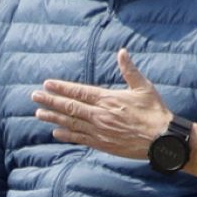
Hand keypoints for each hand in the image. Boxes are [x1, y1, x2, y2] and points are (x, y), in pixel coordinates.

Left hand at [32, 48, 170, 160]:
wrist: (162, 140)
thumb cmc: (154, 112)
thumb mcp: (143, 87)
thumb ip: (129, 70)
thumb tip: (122, 52)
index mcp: (108, 99)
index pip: (78, 92)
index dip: (61, 88)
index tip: (47, 84)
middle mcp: (100, 115)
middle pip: (69, 107)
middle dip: (50, 101)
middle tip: (35, 97)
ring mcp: (99, 131)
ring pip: (71, 123)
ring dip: (54, 118)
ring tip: (39, 114)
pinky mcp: (103, 144)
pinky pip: (80, 139)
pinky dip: (67, 135)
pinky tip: (56, 132)